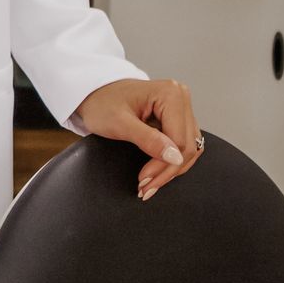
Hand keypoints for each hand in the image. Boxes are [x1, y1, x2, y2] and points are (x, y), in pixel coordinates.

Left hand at [72, 75, 202, 201]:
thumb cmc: (102, 104)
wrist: (94, 96)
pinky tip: (156, 172)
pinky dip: (171, 161)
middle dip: (167, 171)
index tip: (145, 181)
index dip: (163, 165)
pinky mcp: (177, 118)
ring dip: (171, 169)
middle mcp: (180, 98)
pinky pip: (183, 145)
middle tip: (146, 188)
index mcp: (170, 93)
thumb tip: (175, 158)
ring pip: (189, 148)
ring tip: (150, 184)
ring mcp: (181, 108)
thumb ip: (148, 140)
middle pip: (187, 146)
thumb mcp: (119, 123)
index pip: (179, 140)